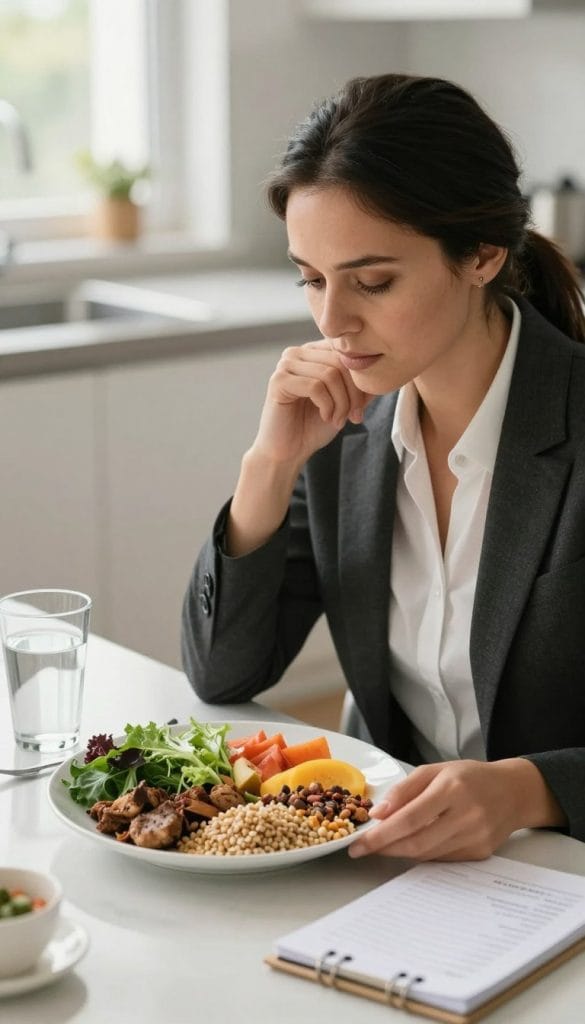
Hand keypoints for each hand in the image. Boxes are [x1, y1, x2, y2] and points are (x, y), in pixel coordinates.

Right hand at [252, 339, 371, 468]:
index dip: (359, 380)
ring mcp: (285, 364)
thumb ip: (361, 385)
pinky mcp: (278, 381)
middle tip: (353, 417)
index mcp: (314, 352)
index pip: (347, 352)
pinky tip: (326, 418)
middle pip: (341, 362)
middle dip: (353, 394)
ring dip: (341, 403)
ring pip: (330, 374)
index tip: (360, 409)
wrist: (288, 451)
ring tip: (338, 420)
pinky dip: (327, 406)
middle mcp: (298, 353)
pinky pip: (315, 386)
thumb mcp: (346, 402)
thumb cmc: (314, 426)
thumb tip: (385, 369)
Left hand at [348, 758, 565, 861]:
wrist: (514, 792)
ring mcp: (475, 838)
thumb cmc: (470, 777)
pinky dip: (421, 853)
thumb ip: (404, 790)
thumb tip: (378, 815)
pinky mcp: (480, 853)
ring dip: (400, 853)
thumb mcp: (435, 770)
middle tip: (363, 850)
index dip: (381, 835)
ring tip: (382, 845)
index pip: (409, 819)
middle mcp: (466, 815)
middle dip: (385, 849)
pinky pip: (442, 859)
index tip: (359, 843)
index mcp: (452, 789)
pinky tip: (410, 845)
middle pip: (417, 842)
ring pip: (427, 854)